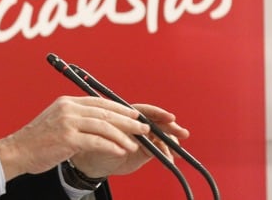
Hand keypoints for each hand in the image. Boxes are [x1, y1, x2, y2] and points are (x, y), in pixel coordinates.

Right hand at [0, 96, 149, 180]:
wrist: (18, 151)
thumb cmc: (38, 140)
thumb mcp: (56, 120)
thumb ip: (75, 117)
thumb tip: (99, 120)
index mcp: (67, 102)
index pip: (99, 102)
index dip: (119, 108)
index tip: (134, 114)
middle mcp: (68, 109)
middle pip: (105, 112)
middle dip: (127, 120)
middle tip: (143, 127)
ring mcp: (67, 123)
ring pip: (104, 126)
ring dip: (123, 135)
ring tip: (135, 143)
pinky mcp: (67, 139)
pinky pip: (96, 142)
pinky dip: (112, 146)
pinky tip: (121, 151)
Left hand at [71, 103, 189, 177]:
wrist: (90, 160)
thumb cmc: (92, 141)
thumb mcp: (102, 134)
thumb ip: (117, 130)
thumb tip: (130, 129)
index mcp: (125, 115)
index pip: (145, 112)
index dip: (158, 113)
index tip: (169, 117)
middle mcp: (136, 125)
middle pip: (157, 122)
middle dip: (171, 127)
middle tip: (182, 133)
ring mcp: (142, 138)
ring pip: (162, 137)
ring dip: (171, 143)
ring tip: (176, 151)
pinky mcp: (146, 151)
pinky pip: (160, 150)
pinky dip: (166, 154)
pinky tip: (169, 159)